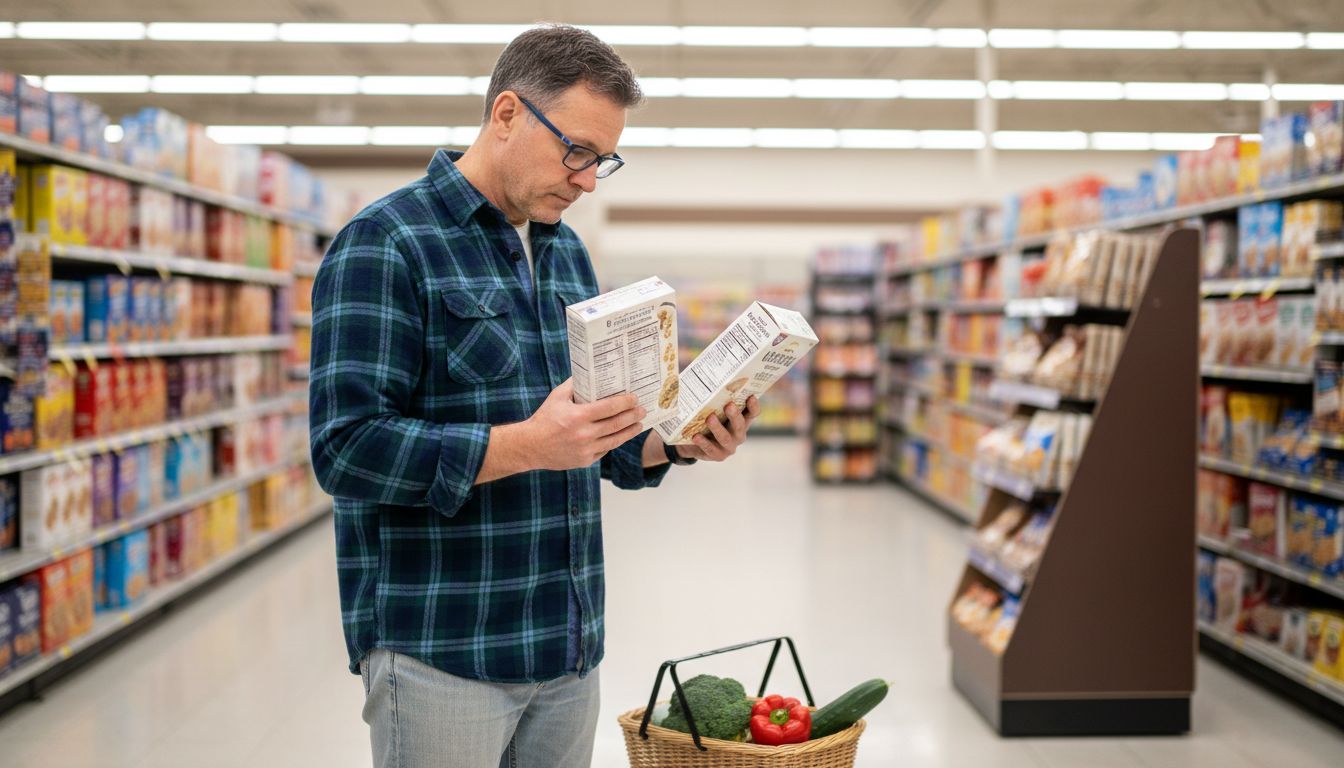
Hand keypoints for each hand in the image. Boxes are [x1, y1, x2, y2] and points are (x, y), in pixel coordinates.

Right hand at [526, 379, 645, 469]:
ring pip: (615, 440)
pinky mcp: (585, 460)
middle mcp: (584, 434)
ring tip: (638, 424)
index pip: (610, 407)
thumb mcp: (557, 397)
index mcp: (578, 416)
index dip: (626, 402)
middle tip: (642, 410)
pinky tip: (620, 435)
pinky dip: (613, 442)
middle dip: (633, 416)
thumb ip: (575, 385)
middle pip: (617, 424)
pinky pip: (605, 450)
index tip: (634, 398)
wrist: (530, 447)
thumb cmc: (544, 419)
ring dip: (630, 432)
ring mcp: (586, 449)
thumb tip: (591, 373)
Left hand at [677, 396, 759, 462]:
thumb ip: (712, 397)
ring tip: (709, 418)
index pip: (752, 414)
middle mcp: (738, 434)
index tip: (751, 396)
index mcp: (741, 421)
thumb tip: (703, 375)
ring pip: (725, 438)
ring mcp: (728, 447)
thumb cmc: (706, 419)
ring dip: (718, 428)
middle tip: (729, 405)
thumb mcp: (711, 408)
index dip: (754, 406)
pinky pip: (710, 449)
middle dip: (735, 415)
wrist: (693, 441)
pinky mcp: (717, 455)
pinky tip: (696, 436)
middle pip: (740, 425)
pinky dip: (703, 442)